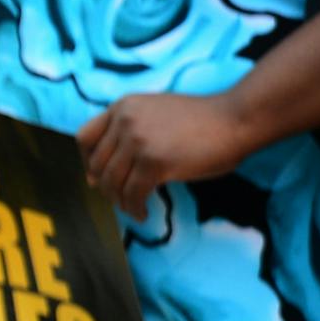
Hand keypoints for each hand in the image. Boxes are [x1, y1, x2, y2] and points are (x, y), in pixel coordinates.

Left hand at [78, 91, 259, 219]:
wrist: (234, 119)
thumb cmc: (200, 121)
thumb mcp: (154, 114)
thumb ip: (128, 133)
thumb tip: (97, 173)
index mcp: (121, 107)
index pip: (84, 138)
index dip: (87, 162)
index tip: (97, 177)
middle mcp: (124, 121)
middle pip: (97, 163)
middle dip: (105, 186)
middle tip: (118, 198)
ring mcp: (137, 141)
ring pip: (112, 181)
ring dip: (119, 201)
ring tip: (132, 208)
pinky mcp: (154, 161)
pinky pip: (133, 193)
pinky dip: (134, 208)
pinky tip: (142, 213)